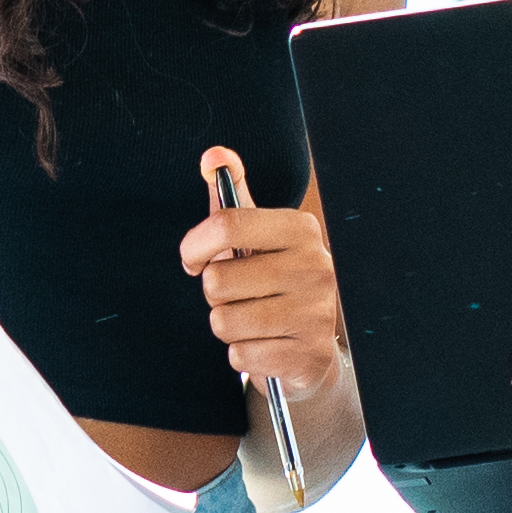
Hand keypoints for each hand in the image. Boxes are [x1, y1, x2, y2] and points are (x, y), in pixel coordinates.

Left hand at [180, 150, 347, 400]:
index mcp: (300, 229)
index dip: (194, 246)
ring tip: (250, 320)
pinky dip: (242, 354)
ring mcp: (318, 313)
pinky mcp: (311, 355)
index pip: (226, 225)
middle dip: (215, 294)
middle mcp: (316, 267)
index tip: (193, 260)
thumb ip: (230, 192)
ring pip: (224, 322)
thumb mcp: (254, 234)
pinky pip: (241, 356)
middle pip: (217, 280)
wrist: (311, 343)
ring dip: (226, 326)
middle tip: (239, 295)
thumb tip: (213, 155)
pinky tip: (264, 344)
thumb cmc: (271, 279)